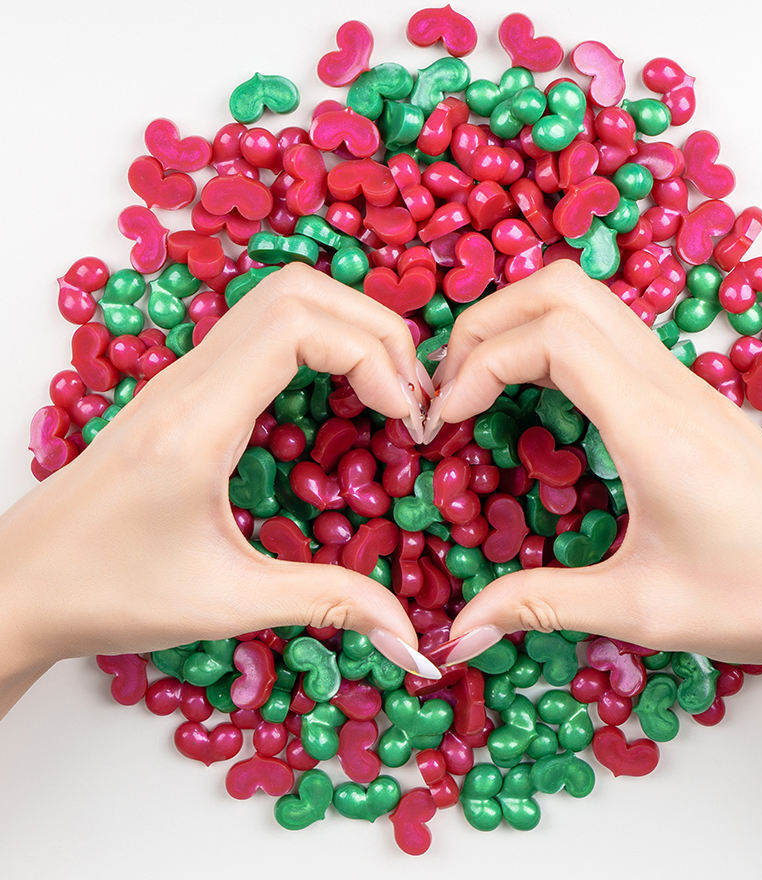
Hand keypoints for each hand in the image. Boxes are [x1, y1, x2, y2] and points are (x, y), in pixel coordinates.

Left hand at [0, 263, 440, 717]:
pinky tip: (341, 401)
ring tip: (387, 395)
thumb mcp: (226, 602)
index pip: (299, 324)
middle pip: (298, 291)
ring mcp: (184, 376)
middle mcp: (190, 378)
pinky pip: (264, 331)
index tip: (406, 418)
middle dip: (375, 330)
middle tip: (411, 400)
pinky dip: (320, 344)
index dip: (373, 354)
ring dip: (348, 329)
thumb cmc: (109, 590)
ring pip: (280, 299)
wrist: (19, 582)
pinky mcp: (186, 389)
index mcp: (198, 419)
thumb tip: (412, 637)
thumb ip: (328, 603)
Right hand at [426, 262, 761, 724]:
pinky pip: (607, 333)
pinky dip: (551, 343)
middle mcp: (665, 383)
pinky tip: (535, 402)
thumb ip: (538, 606)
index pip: (549, 336)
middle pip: (561, 290)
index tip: (446, 421)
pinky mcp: (686, 394)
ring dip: (518, 325)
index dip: (478, 363)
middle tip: (449, 390)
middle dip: (485, 324)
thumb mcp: (640, 608)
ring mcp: (680, 380)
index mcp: (651, 424)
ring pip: (586, 300)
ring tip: (479, 389)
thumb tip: (457, 632)